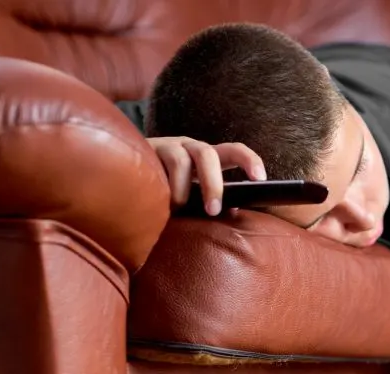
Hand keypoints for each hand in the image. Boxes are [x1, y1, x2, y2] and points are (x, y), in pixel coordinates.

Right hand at [147, 137, 265, 215]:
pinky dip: (163, 186)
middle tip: (213, 210)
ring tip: (176, 208)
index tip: (261, 178)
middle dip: (213, 184)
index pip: (233, 151)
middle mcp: (190, 148)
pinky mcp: (149, 150)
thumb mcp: (192, 193)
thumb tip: (234, 210)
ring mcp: (169, 147)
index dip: (249, 160)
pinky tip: (158, 200)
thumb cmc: (167, 188)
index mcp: (207, 158)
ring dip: (182, 190)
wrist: (128, 171)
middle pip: (209, 155)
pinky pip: (159, 166)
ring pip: (183, 162)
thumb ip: (209, 198)